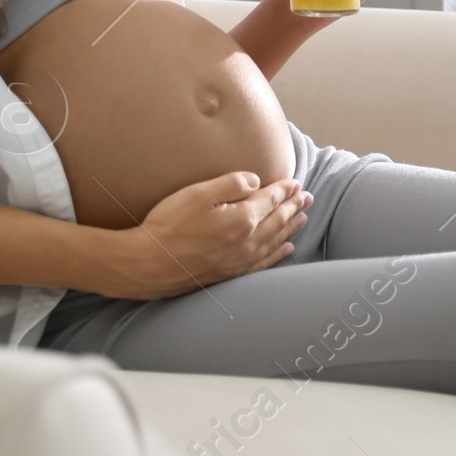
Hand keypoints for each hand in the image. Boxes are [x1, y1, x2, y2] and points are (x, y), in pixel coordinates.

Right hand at [91, 170, 309, 297]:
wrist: (149, 264)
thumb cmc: (169, 225)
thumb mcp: (198, 193)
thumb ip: (231, 184)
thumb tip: (256, 181)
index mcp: (242, 219)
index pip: (270, 200)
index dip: (284, 190)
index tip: (295, 182)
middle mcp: (247, 242)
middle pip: (277, 220)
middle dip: (293, 206)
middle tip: (307, 197)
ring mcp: (240, 261)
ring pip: (275, 240)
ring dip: (291, 227)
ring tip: (303, 217)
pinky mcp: (231, 274)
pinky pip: (265, 262)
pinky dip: (279, 253)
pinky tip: (287, 248)